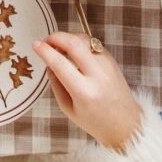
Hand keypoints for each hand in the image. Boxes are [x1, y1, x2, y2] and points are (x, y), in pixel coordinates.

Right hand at [34, 32, 142, 151]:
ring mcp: (107, 65)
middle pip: (74, 43)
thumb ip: (56, 84)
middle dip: (56, 37)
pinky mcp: (112, 60)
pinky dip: (80, 43)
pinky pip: (93, 44)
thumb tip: (48, 63)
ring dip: (68, 38)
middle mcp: (97, 76)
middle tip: (46, 41)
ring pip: (84, 39)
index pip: (60, 63)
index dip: (45, 51)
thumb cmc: (96, 122)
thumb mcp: (69, 109)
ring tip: (59, 46)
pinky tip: (74, 51)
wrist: (125, 125)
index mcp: (84, 92)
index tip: (35, 45)